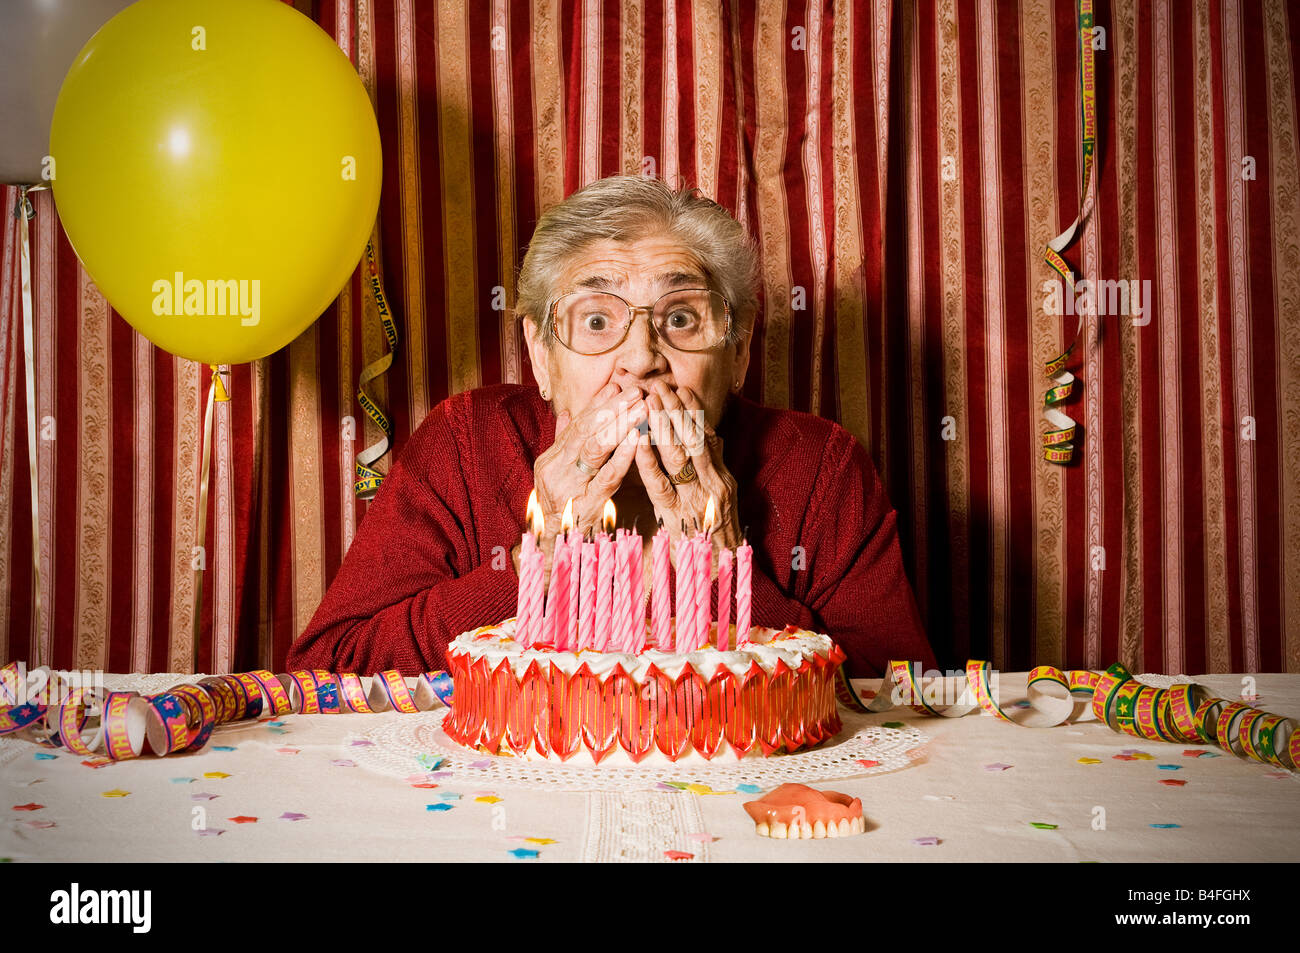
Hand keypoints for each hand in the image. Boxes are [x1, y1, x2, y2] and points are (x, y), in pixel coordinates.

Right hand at [529, 382, 647, 580]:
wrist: (549, 552)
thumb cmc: (559, 514)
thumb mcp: (559, 475)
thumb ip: (565, 441)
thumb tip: (571, 411)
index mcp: (552, 459)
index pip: (579, 423)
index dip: (600, 403)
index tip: (621, 385)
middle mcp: (555, 469)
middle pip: (587, 430)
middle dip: (614, 408)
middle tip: (638, 390)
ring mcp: (568, 488)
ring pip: (595, 449)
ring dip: (621, 426)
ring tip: (642, 408)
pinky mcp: (584, 507)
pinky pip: (605, 478)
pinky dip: (622, 457)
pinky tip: (638, 441)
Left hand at [634, 380, 741, 575]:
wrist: (721, 572)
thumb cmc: (715, 538)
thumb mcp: (721, 499)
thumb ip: (714, 468)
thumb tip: (712, 436)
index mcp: (721, 477)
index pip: (706, 435)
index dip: (692, 410)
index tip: (679, 387)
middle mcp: (713, 483)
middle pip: (693, 438)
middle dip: (674, 409)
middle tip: (657, 384)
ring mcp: (697, 499)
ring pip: (678, 455)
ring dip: (661, 426)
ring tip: (646, 400)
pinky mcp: (679, 516)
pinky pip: (661, 484)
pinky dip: (649, 461)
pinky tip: (637, 442)